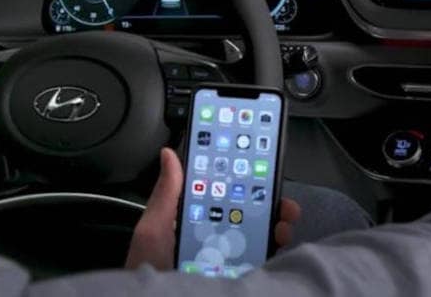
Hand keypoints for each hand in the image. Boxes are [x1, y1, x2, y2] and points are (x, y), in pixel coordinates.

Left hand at [124, 147, 301, 269]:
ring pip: (259, 234)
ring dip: (276, 224)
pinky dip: (274, 248)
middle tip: (279, 198)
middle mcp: (214, 236)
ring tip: (281, 223)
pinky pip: (259, 258)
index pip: (222, 193)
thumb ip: (166, 193)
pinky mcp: (236, 275)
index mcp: (194, 220)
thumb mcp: (153, 228)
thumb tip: (169, 155)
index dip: (242, 180)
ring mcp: (227, 257)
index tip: (258, 168)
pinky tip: (276, 241)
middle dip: (268, 202)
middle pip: (247, 212)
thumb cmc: (148, 268)